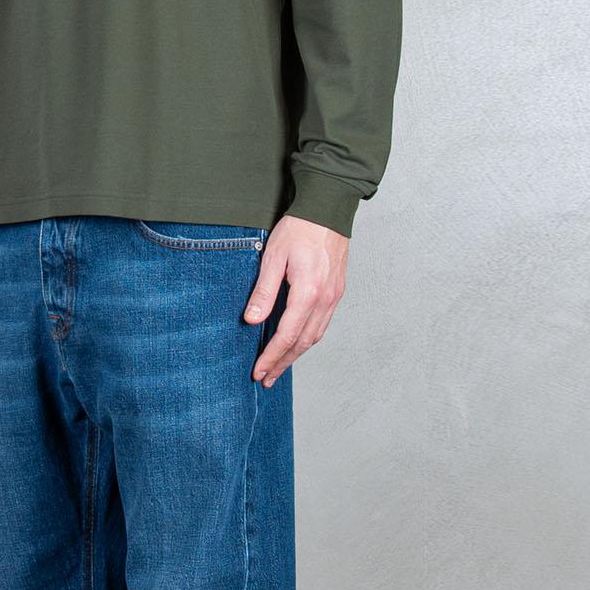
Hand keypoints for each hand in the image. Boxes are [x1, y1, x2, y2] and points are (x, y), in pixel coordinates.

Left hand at [243, 216, 348, 384]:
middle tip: (267, 378)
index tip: (259, 371)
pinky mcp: (336, 291)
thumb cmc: (300, 229)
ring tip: (280, 366)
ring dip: (297, 354)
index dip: (272, 356)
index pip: (287, 335)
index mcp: (308, 292)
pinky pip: (323, 323)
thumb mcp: (273, 256)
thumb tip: (252, 320)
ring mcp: (334, 296)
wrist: (328, 210)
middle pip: (303, 342)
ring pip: (315, 335)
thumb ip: (263, 290)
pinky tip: (297, 341)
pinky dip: (308, 338)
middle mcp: (325, 299)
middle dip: (284, 363)